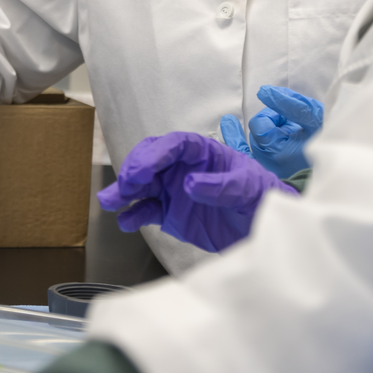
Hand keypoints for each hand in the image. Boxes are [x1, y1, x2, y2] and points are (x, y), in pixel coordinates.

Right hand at [97, 131, 295, 252]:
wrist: (262, 228)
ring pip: (143, 185)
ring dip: (125, 190)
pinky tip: (126, 221)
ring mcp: (175, 190)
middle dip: (135, 169)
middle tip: (124, 186)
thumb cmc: (260, 197)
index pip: (175, 145)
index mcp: (204, 153)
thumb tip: (190, 184)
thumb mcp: (248, 189)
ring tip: (109, 201)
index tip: (142, 170)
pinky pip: (147, 210)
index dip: (156, 154)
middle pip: (152, 160)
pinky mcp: (171, 213)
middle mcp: (184, 168)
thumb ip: (222, 186)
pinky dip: (134, 214)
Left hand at [221, 85, 322, 178]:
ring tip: (283, 133)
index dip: (274, 117)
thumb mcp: (315, 120)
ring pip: (253, 144)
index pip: (260, 125)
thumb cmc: (330, 144)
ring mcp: (263, 172)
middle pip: (256, 133)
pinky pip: (241, 156)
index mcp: (278, 153)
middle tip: (292, 128)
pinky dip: (234, 139)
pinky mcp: (263, 176)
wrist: (339, 173)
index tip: (290, 122)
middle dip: (272, 124)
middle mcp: (266, 165)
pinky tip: (228, 124)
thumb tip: (264, 91)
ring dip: (265, 133)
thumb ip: (291, 104)